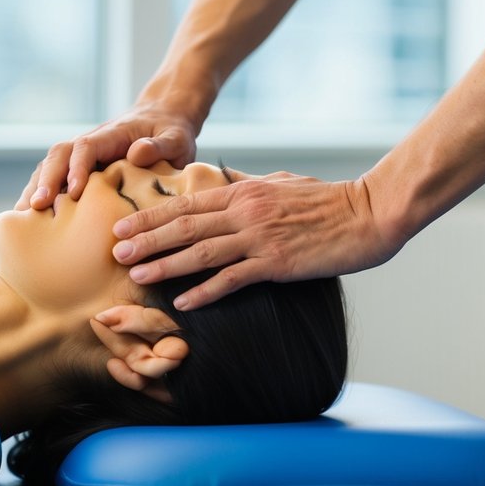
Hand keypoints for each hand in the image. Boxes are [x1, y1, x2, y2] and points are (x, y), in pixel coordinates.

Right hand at [16, 102, 198, 209]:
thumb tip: (136, 153)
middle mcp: (91, 142)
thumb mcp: (176, 137)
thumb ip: (160, 145)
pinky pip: (55, 177)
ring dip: (37, 187)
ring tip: (24, 217)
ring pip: (50, 165)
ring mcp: (82, 154)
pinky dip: (41, 193)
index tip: (75, 192)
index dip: (77, 167)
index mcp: (112, 134)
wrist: (163, 119)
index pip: (87, 146)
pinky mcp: (80, 168)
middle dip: (47, 180)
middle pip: (59, 154)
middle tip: (36, 207)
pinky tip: (32, 218)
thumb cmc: (172, 132)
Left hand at [111, 171, 399, 309]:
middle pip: (183, 226)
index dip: (150, 216)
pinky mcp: (277, 263)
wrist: (369, 213)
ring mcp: (259, 238)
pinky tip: (184, 302)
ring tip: (136, 276)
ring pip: (200, 252)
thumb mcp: (281, 183)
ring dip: (164, 265)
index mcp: (243, 192)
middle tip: (114, 251)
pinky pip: (233, 279)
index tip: (122, 225)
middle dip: (145, 240)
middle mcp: (245, 212)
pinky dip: (206, 291)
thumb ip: (249, 187)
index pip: (185, 204)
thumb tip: (225, 184)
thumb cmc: (328, 199)